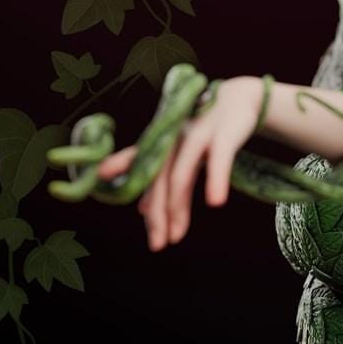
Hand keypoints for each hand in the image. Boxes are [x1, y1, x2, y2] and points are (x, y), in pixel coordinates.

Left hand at [99, 73, 264, 251]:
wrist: (241, 98)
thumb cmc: (207, 130)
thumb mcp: (182, 154)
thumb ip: (164, 182)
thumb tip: (142, 211)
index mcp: (165, 141)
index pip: (140, 156)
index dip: (120, 163)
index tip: (101, 174)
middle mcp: (175, 136)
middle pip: (160, 177)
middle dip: (157, 213)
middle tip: (156, 245)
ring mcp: (198, 133)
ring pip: (182, 173)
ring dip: (178, 206)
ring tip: (176, 237)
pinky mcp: (224, 134)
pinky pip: (218, 159)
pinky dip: (216, 179)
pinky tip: (215, 201)